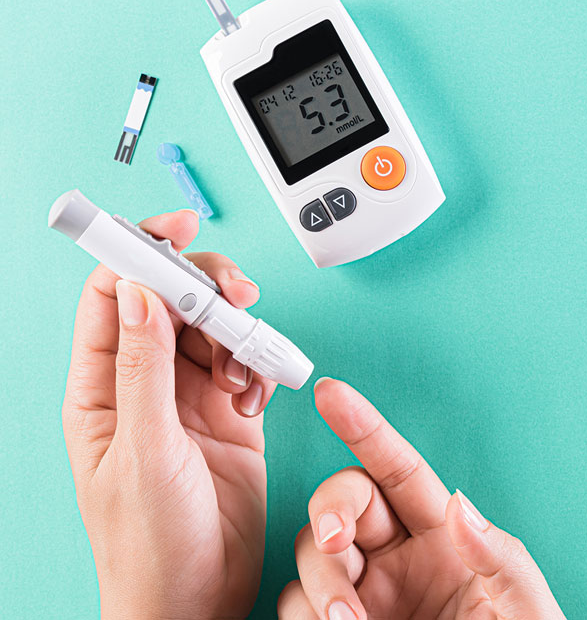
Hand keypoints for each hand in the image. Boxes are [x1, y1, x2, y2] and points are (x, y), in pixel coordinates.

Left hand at [61, 209, 278, 618]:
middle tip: (237, 299)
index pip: (112, 297)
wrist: (198, 601)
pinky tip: (258, 393)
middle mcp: (144, 386)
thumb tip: (135, 291)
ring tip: (248, 368)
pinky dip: (261, 368)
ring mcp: (190, 400)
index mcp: (101, 389)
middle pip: (173, 302)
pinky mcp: (233, 418)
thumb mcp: (143, 453)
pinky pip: (249, 366)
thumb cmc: (149, 545)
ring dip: (240, 335)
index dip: (142, 252)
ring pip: (216, 330)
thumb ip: (143, 368)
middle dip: (208, 289)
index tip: (178, 229)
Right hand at [277, 378, 564, 619]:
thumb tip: (459, 504)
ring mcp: (364, 599)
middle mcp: (397, 561)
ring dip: (321, 585)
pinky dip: (307, 617)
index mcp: (444, 537)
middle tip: (338, 545)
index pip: (398, 473)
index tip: (333, 393)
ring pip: (311, 562)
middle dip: (330, 514)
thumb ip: (495, 552)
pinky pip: (298, 609)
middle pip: (341, 508)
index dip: (366, 431)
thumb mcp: (521, 604)